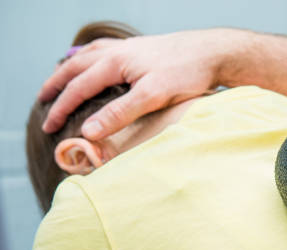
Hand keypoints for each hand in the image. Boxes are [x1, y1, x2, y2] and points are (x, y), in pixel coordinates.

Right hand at [39, 28, 243, 139]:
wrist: (212, 52)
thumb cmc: (186, 73)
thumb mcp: (152, 96)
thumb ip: (120, 113)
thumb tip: (88, 131)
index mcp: (114, 62)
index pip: (78, 88)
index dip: (61, 109)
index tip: (50, 128)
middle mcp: (116, 51)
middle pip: (75, 67)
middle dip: (56, 86)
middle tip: (42, 102)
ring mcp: (128, 48)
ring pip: (88, 56)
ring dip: (70, 69)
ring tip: (60, 80)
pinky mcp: (141, 50)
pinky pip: (105, 50)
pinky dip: (91, 57)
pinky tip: (95, 63)